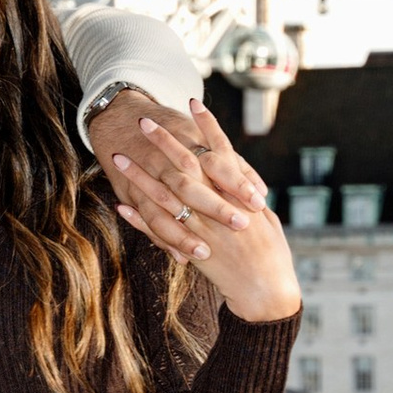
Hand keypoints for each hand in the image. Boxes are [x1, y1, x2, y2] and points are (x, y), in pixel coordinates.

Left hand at [102, 92, 300, 324]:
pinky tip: (121, 203)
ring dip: (141, 175)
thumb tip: (237, 175)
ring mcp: (202, 226)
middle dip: (165, 142)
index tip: (193, 102)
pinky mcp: (190, 247)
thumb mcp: (266, 218)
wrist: (266, 290)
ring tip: (120, 158)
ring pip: (165, 195)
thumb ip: (247, 196)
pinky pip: (158, 230)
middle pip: (186, 165)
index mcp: (241, 194)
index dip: (207, 126)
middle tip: (145, 120)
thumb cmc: (273, 253)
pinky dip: (139, 217)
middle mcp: (219, 206)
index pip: (221, 151)